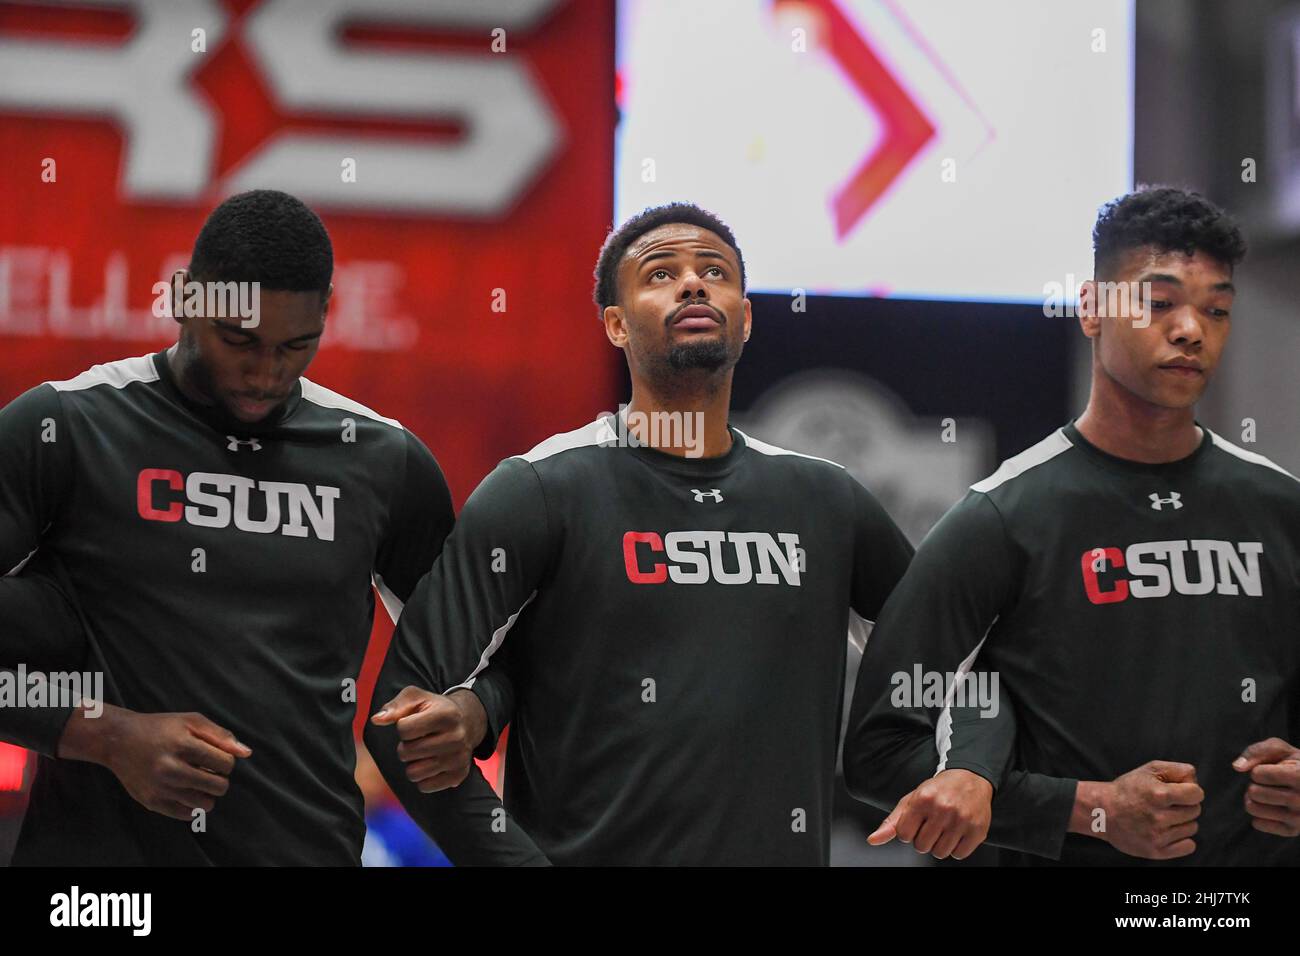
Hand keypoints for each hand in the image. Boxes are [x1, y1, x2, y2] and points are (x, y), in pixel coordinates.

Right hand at [58, 703, 250, 820]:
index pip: (225, 764)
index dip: (227, 761)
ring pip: (205, 804)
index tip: (216, 757)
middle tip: (208, 770)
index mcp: (182, 745)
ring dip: (208, 793)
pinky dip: (193, 805)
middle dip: (220, 778)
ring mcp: (159, 788)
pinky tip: (187, 791)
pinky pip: (187, 815)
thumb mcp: (192, 721)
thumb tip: (247, 754)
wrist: (119, 741)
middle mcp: (169, 768)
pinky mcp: (151, 802)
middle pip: (219, 786)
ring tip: (198, 780)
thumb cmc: (161, 728)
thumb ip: (222, 736)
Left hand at [370, 686, 485, 791]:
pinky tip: (431, 764)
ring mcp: (459, 758)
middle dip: (405, 747)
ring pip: (414, 773)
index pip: (404, 729)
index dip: (402, 727)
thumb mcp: (416, 698)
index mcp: (446, 714)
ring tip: (423, 752)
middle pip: (407, 753)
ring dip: (412, 764)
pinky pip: (425, 787)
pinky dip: (422, 778)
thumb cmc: (434, 709)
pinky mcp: (459, 775)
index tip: (413, 723)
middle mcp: (456, 737)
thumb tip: (377, 719)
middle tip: (417, 740)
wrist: (467, 722)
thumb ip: (395, 706)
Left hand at [868, 769, 993, 859]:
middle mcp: (942, 808)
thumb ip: (892, 822)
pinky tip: (957, 832)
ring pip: (940, 853)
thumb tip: (872, 840)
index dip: (909, 831)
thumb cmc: (937, 790)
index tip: (917, 822)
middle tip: (932, 824)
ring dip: (940, 845)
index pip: (904, 835)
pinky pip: (959, 855)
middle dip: (924, 839)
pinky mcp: (977, 830)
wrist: (970, 778)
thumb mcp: (911, 800)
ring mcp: (962, 819)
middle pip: (922, 846)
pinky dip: (956, 848)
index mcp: (922, 799)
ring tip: (944, 827)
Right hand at [1076, 760, 1201, 858]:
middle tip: (1166, 804)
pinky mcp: (1155, 851)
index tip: (1179, 792)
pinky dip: (1183, 840)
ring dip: (1182, 822)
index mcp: (1158, 794)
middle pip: (1195, 811)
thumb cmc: (1128, 789)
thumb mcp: (1149, 769)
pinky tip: (1169, 832)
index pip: (1197, 794)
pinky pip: (1188, 847)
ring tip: (1163, 817)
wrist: (1102, 812)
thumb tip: (1196, 783)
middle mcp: (1158, 817)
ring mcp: (1157, 836)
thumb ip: (1178, 770)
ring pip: (1192, 828)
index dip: (1191, 791)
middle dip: (1184, 805)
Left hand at [1234, 738, 1299, 837]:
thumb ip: (1256, 751)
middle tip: (1272, 784)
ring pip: (1252, 808)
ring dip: (1256, 799)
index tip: (1274, 771)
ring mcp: (1299, 818)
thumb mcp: (1280, 750)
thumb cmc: (1295, 764)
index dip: (1260, 770)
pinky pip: (1257, 823)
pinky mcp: (1294, 831)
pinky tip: (1273, 807)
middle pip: (1253, 792)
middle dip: (1257, 785)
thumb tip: (1237, 767)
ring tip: (1271, 794)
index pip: (1257, 775)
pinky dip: (1260, 814)